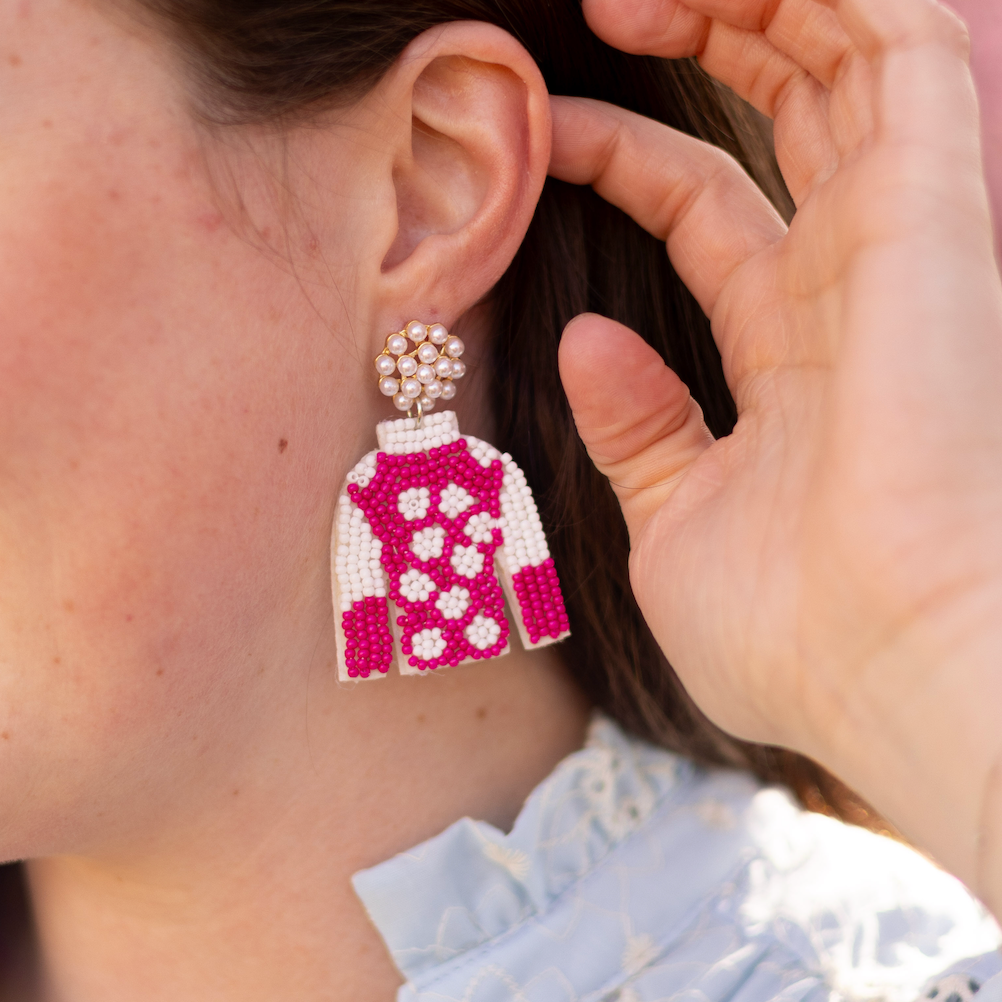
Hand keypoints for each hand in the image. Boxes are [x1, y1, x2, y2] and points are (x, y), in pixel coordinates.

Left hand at [551, 0, 1001, 906]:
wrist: (880, 671)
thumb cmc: (788, 630)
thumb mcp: (677, 522)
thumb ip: (640, 430)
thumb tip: (588, 345)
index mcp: (791, 351)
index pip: (711, 210)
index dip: (632, 155)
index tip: (551, 133)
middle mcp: (851, 283)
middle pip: (785, 114)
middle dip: (703, 43)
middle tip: (604, 13)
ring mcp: (900, 240)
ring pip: (844, 57)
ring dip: (748, 2)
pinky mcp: (936, 209)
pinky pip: (895, 44)